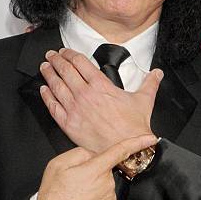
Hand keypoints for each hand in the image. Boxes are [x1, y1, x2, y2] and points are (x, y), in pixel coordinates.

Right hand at [37, 134, 157, 199]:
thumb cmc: (53, 196)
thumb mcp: (58, 164)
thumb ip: (80, 153)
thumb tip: (92, 155)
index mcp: (96, 169)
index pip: (121, 151)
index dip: (138, 142)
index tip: (150, 139)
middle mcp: (107, 184)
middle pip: (106, 170)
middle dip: (95, 172)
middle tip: (76, 183)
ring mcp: (111, 199)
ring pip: (107, 186)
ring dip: (96, 188)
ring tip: (77, 197)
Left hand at [39, 48, 162, 152]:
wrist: (127, 147)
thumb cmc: (133, 127)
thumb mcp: (144, 100)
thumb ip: (150, 83)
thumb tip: (157, 73)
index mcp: (101, 86)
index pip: (80, 63)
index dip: (70, 54)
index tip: (65, 52)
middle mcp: (85, 95)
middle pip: (65, 71)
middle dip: (56, 61)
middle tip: (51, 56)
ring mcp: (75, 109)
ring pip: (56, 86)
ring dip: (49, 74)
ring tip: (45, 67)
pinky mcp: (69, 124)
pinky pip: (53, 107)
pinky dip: (46, 96)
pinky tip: (44, 90)